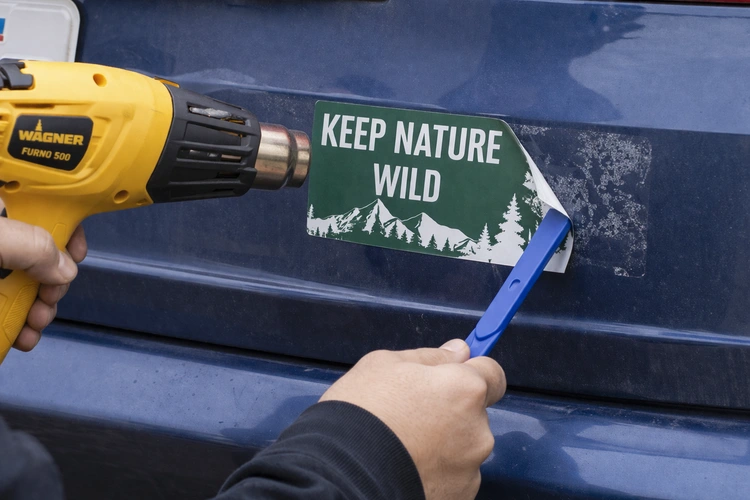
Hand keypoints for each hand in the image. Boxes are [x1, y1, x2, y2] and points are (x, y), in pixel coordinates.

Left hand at [0, 203, 86, 350]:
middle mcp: (0, 236)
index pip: (44, 203)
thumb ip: (32, 246)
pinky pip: (8, 306)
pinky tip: (23, 336)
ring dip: (41, 307)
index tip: (77, 252)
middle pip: (40, 250)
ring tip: (37, 322)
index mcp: (2, 209)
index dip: (67, 225)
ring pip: (26, 282)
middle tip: (50, 296)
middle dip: (54, 280)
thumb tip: (65, 268)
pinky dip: (19, 324)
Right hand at [319, 339, 505, 499]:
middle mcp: (478, 430)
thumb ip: (430, 356)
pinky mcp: (458, 496)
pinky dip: (435, 471)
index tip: (456, 376)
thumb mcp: (384, 365)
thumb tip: (458, 351)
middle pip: (474, 413)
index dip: (474, 373)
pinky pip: (452, 475)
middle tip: (410, 414)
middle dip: (450, 410)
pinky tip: (405, 465)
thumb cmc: (361, 413)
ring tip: (402, 443)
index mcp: (465, 389)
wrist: (341, 472)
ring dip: (442, 443)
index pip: (493, 374)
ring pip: (462, 446)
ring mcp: (469, 468)